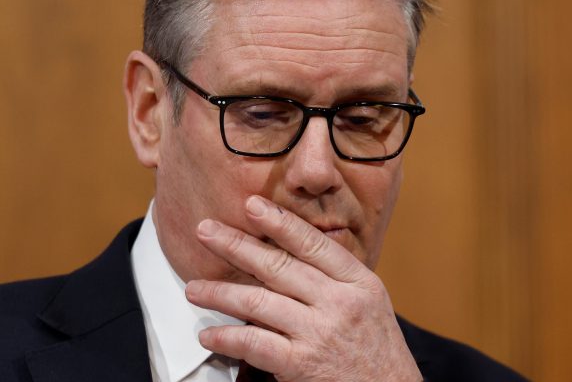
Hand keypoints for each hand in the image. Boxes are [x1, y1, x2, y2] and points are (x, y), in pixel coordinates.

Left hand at [185, 195, 422, 381]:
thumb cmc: (378, 350)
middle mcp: (339, 303)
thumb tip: (293, 248)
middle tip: (206, 231)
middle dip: (236, 245)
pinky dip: (227, 337)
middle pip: (279, 266)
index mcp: (358, 282)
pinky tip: (209, 333)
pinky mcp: (302, 365)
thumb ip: (336, 277)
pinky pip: (255, 345)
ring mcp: (319, 334)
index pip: (313, 244)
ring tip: (194, 287)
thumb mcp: (370, 302)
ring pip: (259, 302)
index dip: (279, 222)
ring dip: (220, 292)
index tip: (251, 206)